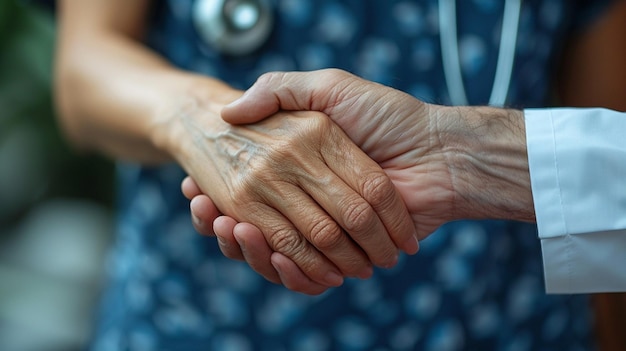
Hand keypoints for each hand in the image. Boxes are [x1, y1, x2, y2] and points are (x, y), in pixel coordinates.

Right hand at [162, 84, 416, 293]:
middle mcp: (311, 201)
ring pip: (275, 251)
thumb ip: (282, 90)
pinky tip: (270, 252)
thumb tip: (228, 110)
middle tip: (206, 212)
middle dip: (227, 224)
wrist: (441, 153)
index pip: (249, 189)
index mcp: (302, 169)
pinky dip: (288, 269)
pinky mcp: (348, 253)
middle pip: (255, 226)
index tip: (194, 189)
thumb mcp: (330, 89)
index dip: (219, 191)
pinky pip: (307, 271)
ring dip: (248, 248)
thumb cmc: (388, 116)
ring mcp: (328, 229)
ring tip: (229, 228)